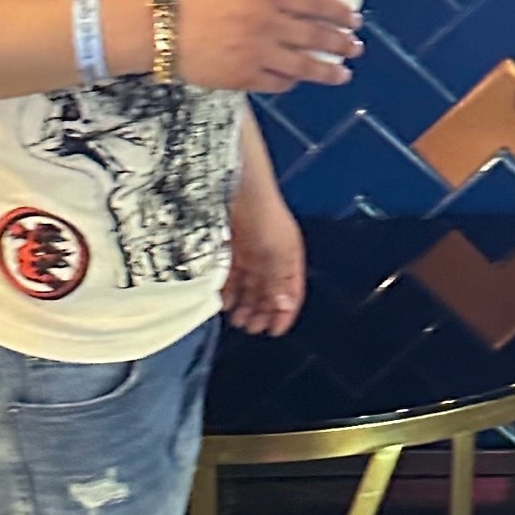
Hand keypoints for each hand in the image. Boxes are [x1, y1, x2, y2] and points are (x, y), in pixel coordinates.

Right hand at [177, 0, 359, 91]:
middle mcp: (267, 24)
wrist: (161, 30)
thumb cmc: (192, 3)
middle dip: (342, 43)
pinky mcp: (245, 78)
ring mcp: (258, 54)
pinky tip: (298, 81)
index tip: (353, 18)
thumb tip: (293, 11)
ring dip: (328, 71)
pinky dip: (292, 82)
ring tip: (343, 74)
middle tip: (356, 48)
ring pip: (305, 66)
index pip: (315, 2)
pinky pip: (278, 84)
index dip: (339, 12)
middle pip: (317, 36)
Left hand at [224, 173, 305, 333]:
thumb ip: (280, 279)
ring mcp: (251, 250)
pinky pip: (231, 273)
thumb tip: (284, 304)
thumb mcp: (278, 252)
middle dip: (261, 311)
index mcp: (289, 257)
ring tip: (236, 319)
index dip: (285, 312)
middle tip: (250, 328)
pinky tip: (223, 301)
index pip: (291, 291)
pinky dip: (228, 289)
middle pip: (268, 290)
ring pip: (249, 284)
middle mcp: (272, 255)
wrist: (238, 184)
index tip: (275, 331)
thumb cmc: (263, 211)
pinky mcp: (232, 245)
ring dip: (244, 303)